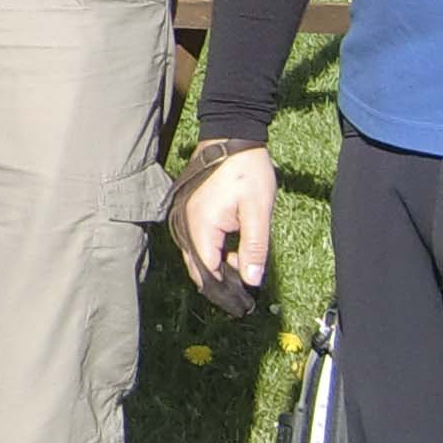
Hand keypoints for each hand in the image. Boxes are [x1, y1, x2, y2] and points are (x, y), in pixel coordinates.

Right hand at [168, 140, 277, 316]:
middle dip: (220, 285)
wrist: (232, 135)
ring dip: (218, 268)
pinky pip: (197, 242)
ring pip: (198, 256)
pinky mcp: (188, 211)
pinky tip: (234, 255)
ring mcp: (184, 217)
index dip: (225, 291)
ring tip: (242, 277)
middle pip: (199, 267)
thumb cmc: (248, 170)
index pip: (208, 271)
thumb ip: (255, 248)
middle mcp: (186, 224)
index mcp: (201, 226)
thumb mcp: (258, 210)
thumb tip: (251, 281)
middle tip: (242, 302)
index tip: (242, 306)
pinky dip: (213, 253)